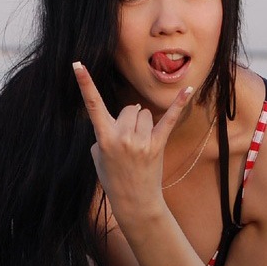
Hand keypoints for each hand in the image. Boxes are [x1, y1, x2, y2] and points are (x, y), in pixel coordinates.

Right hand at [72, 62, 193, 219]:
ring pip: (143, 113)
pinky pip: (169, 119)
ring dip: (142, 123)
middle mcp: (122, 137)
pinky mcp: (157, 144)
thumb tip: (118, 123)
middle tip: (128, 141)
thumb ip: (104, 134)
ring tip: (140, 145)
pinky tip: (189, 89)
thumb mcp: (98, 156)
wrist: (134, 201)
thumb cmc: (113, 178)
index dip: (84, 83)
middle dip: (129, 119)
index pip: (92, 105)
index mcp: (104, 138)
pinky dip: (179, 103)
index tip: (77, 64)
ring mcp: (141, 141)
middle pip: (129, 108)